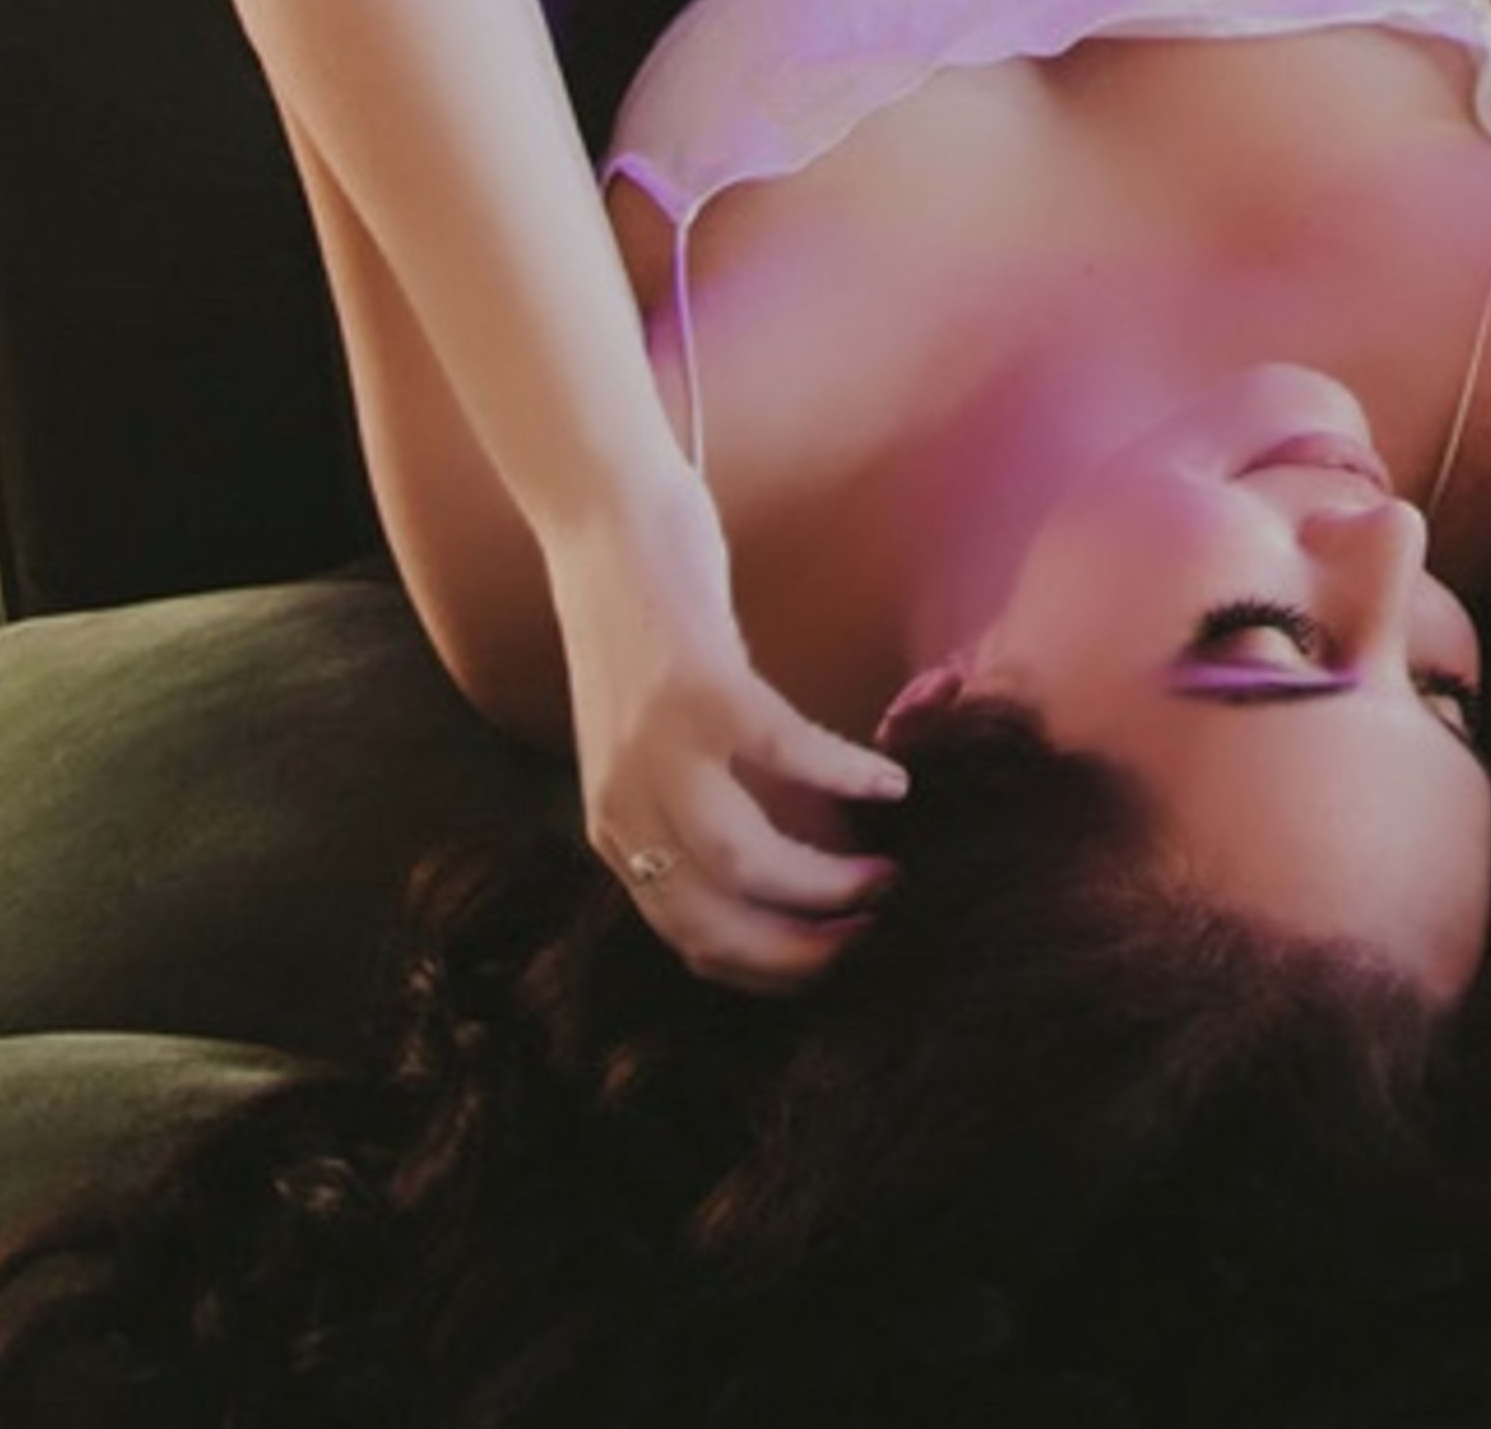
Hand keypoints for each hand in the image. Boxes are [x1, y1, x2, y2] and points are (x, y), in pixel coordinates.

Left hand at [547, 460, 906, 988]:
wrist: (599, 522)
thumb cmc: (642, 629)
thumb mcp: (654, 742)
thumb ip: (704, 800)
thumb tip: (803, 858)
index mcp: (616, 826)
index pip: (692, 939)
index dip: (772, 968)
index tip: (838, 963)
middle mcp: (625, 805)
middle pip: (718, 921)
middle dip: (806, 949)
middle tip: (874, 936)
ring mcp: (659, 748)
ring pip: (745, 859)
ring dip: (826, 884)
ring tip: (887, 877)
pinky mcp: (701, 687)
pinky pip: (785, 752)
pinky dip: (845, 773)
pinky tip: (891, 780)